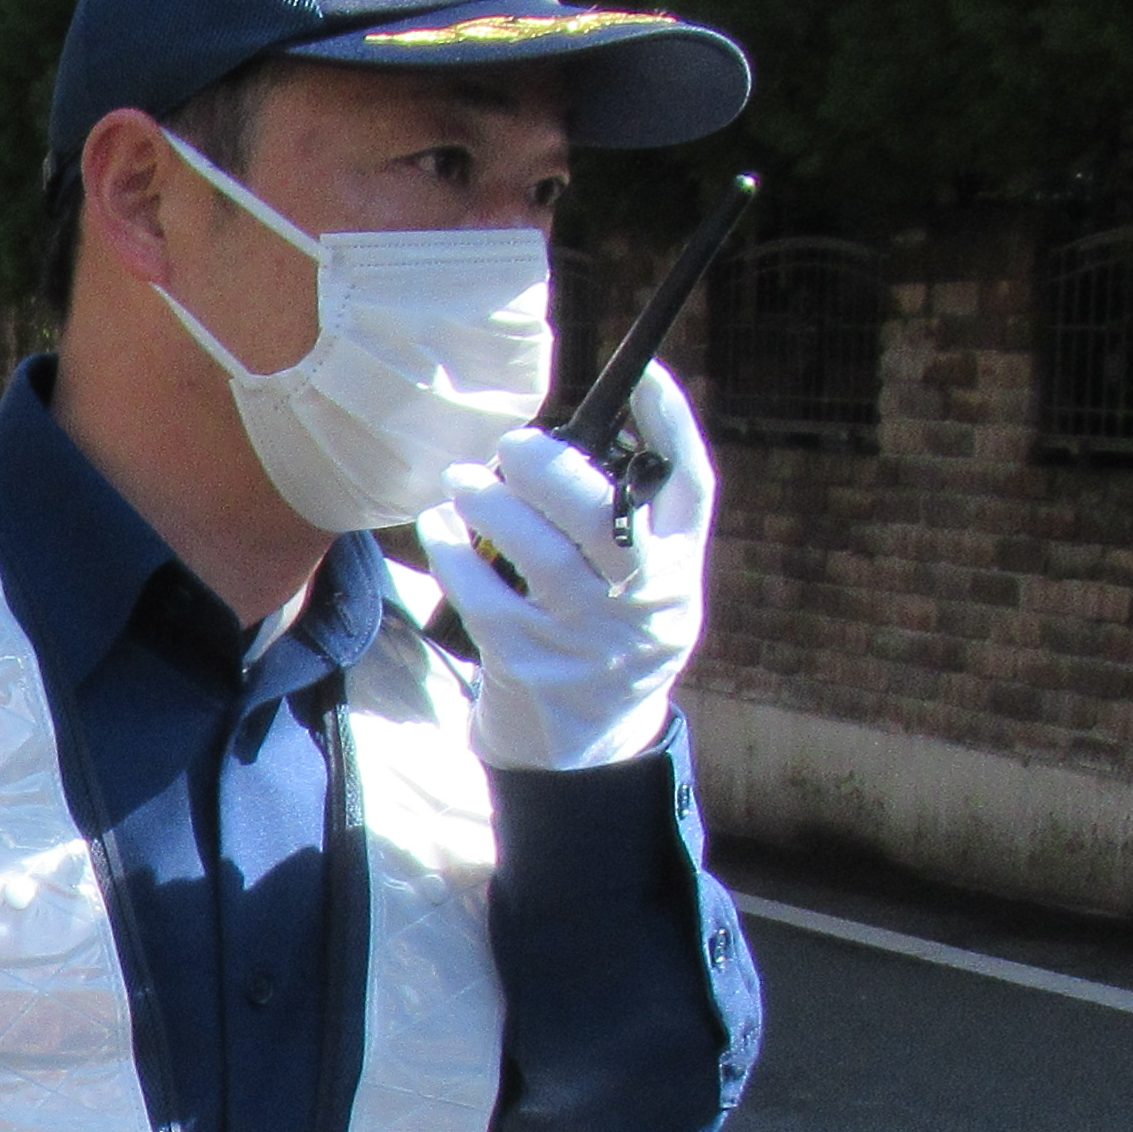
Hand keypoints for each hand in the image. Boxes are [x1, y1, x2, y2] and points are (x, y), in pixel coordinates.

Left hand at [424, 358, 713, 771]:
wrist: (586, 756)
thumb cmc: (607, 645)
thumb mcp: (644, 591)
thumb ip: (633, 527)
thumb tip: (586, 439)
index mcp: (679, 575)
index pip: (693, 488)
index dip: (672, 427)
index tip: (644, 375)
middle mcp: (643, 606)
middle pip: (608, 519)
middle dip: (555, 470)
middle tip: (514, 445)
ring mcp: (585, 639)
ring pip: (543, 554)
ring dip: (493, 503)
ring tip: (464, 481)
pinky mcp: (528, 664)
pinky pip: (484, 594)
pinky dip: (454, 551)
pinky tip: (439, 528)